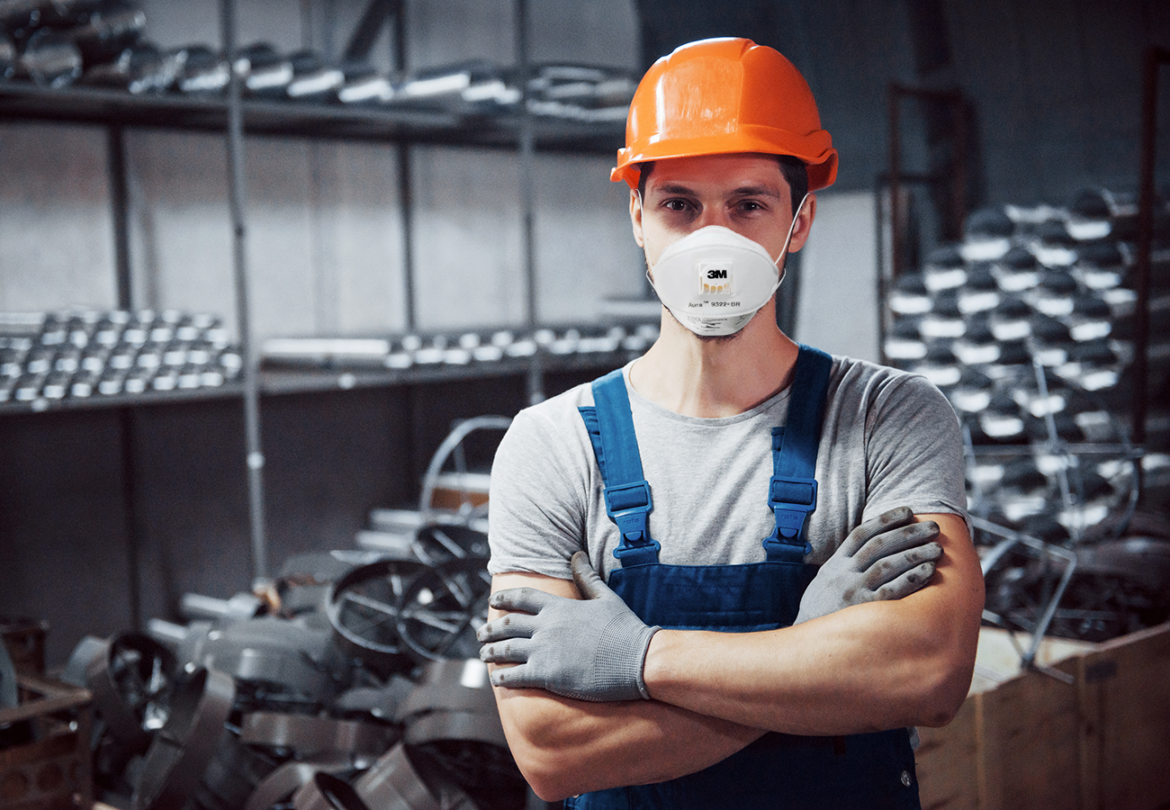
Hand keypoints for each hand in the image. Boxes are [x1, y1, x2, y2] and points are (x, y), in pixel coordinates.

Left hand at [478, 552, 659, 701]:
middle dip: (490, 630)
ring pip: (506, 650)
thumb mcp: (606, 597)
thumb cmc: (626, 629)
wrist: (638, 659)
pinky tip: (496, 679)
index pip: (522, 598)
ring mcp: (545, 651)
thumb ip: (587, 577)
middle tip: (481, 634)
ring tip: (483, 656)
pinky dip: (502, 677)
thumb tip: (577, 554)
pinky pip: (515, 676)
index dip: (504, 599)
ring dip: (490, 653)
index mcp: (559, 607)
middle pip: (507, 624)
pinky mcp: (548, 676)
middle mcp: (547, 627)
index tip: (493, 602)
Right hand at [795, 506, 942, 624]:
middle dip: (909, 533)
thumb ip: (844, 565)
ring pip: (889, 564)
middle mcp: (844, 574)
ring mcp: (853, 590)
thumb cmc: (821, 611)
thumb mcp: (825, 582)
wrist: (805, 643)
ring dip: (916, 553)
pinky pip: (893, 590)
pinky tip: (929, 571)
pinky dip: (912, 578)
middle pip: (880, 545)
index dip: (886, 519)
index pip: (862, 533)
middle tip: (933, 527)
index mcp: (835, 564)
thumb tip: (869, 549)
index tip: (908, 511)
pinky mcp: (865, 610)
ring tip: (937, 547)